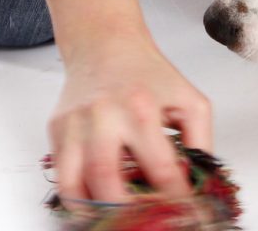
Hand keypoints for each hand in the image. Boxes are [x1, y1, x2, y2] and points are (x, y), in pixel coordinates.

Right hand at [49, 30, 212, 204]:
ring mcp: (76, 124)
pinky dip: (76, 202)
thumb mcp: (188, 99)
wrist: (107, 44)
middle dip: (130, 212)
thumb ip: (199, 142)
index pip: (161, 169)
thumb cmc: (151, 76)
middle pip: (109, 181)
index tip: (185, 214)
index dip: (175, 199)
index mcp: (142, 107)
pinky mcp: (57, 130)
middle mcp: (104, 116)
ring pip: (78, 184)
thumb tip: (198, 186)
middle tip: (148, 221)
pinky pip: (62, 179)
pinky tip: (96, 208)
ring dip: (99, 212)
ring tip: (121, 221)